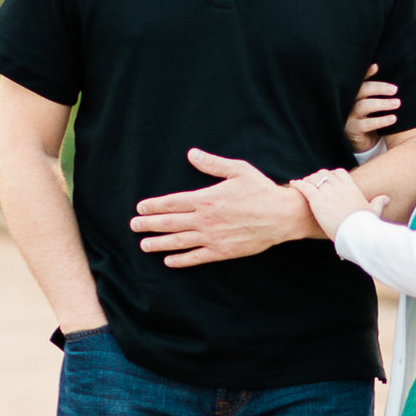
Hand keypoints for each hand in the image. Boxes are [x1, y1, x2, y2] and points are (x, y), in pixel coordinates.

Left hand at [131, 149, 319, 266]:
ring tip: (144, 245)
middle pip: (170, 223)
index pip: (173, 202)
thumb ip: (212, 164)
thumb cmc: (261, 190)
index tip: (140, 208)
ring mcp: (213, 237)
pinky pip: (197, 257)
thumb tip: (192, 154)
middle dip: (149, 225)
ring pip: (179, 242)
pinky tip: (168, 261)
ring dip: (159, 244)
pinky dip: (181, 260)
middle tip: (133, 226)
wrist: (282, 216)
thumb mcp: (238, 170)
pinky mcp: (222, 251)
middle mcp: (206, 220)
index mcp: (207, 199)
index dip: (154, 206)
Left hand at [292, 168, 389, 237]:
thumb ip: (378, 203)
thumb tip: (386, 198)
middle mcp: (339, 187)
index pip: (339, 173)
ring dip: (308, 180)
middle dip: (318, 177)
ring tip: (303, 185)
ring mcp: (327, 193)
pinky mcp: (317, 201)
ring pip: (314, 178)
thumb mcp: (374, 212)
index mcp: (352, 188)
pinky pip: (305, 187)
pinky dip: (298, 184)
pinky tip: (294, 184)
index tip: (328, 181)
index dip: (332, 175)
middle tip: (313, 184)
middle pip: (325, 174)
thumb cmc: (366, 225)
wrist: (358, 234)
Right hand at [345, 63, 399, 151]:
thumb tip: (388, 76)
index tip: (376, 67)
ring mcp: (348, 116)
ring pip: (363, 106)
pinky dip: (381, 120)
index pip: (358, 81)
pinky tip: (393, 118)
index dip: (366, 73)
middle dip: (378, 88)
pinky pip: (367, 124)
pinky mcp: (352, 130)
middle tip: (395, 89)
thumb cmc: (369, 118)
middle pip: (361, 91)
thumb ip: (376, 92)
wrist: (362, 142)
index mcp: (353, 94)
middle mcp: (348, 103)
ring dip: (382, 104)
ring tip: (397, 103)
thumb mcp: (371, 104)